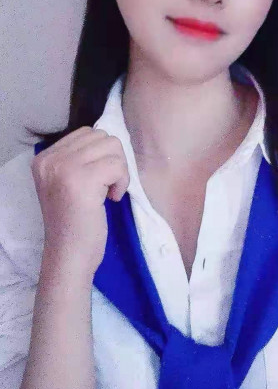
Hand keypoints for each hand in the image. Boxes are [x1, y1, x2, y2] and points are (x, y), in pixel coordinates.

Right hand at [32, 126, 129, 276]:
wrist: (68, 255)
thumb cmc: (73, 223)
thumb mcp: (65, 183)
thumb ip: (78, 159)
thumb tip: (108, 139)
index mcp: (44, 158)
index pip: (86, 133)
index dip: (102, 155)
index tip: (98, 181)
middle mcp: (50, 159)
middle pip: (101, 136)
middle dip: (113, 160)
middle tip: (107, 187)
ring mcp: (64, 168)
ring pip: (112, 147)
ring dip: (119, 170)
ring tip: (109, 192)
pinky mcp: (83, 180)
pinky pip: (117, 165)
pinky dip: (122, 181)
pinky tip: (112, 199)